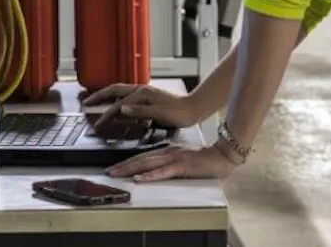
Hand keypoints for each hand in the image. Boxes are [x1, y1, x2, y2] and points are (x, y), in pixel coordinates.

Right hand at [82, 84, 199, 132]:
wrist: (193, 109)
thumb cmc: (178, 112)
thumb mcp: (159, 113)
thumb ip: (139, 111)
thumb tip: (121, 109)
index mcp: (142, 93)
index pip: (118, 104)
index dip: (106, 113)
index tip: (97, 123)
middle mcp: (141, 90)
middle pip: (115, 91)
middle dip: (100, 96)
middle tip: (86, 103)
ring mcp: (144, 94)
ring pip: (120, 94)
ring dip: (107, 98)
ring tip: (96, 104)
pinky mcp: (147, 99)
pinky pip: (127, 99)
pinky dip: (117, 103)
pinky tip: (116, 110)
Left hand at [106, 144, 237, 181]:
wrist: (222, 155)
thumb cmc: (204, 159)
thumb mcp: (183, 159)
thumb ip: (170, 162)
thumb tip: (156, 168)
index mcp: (167, 151)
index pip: (143, 157)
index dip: (127, 162)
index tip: (114, 167)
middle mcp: (168, 152)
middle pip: (141, 159)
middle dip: (123, 166)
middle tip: (108, 171)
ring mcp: (174, 158)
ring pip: (148, 164)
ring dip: (130, 169)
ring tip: (117, 173)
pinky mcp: (183, 166)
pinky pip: (164, 172)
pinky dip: (151, 175)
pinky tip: (141, 178)